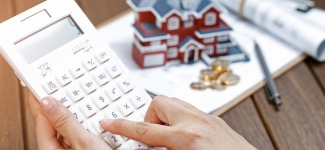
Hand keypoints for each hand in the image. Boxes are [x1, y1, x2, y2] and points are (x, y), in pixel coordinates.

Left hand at [28, 92, 110, 149]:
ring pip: (70, 128)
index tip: (39, 85)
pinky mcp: (84, 149)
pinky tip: (95, 118)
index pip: (40, 121)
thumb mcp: (84, 142)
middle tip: (61, 89)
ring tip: (84, 103)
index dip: (39, 101)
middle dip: (61, 107)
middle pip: (54, 124)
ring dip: (79, 116)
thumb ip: (66, 123)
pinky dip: (87, 125)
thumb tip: (50, 104)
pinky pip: (81, 134)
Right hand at [101, 95, 255, 149]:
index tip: (109, 122)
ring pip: (175, 104)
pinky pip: (190, 111)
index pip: (143, 128)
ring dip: (166, 118)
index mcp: (186, 138)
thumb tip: (149, 145)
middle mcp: (197, 123)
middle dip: (150, 118)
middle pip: (159, 103)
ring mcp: (208, 119)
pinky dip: (181, 120)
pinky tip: (185, 136)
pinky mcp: (216, 121)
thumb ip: (161, 149)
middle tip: (151, 136)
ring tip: (167, 137)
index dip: (121, 126)